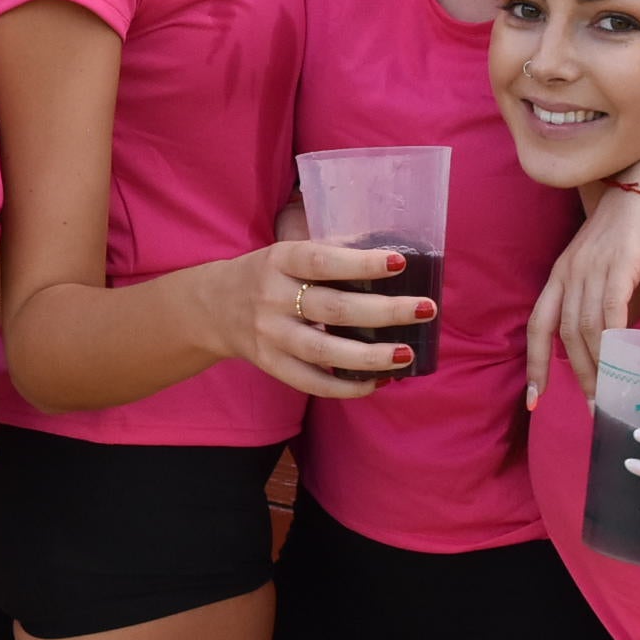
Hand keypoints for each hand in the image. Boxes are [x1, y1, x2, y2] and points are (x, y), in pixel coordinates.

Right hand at [224, 240, 433, 397]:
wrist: (213, 308)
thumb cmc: (267, 275)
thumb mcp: (286, 253)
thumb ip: (327, 255)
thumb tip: (391, 259)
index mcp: (279, 260)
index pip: (321, 260)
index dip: (360, 263)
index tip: (398, 263)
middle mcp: (272, 297)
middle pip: (333, 308)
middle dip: (384, 311)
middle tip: (426, 308)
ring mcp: (270, 335)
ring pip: (324, 350)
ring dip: (370, 355)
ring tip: (406, 354)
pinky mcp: (271, 364)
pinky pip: (311, 382)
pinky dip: (346, 386)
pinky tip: (378, 382)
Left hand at [526, 178, 639, 406]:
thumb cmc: (629, 228)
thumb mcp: (601, 263)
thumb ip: (594, 296)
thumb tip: (604, 340)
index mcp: (559, 274)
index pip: (538, 325)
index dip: (534, 363)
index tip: (535, 398)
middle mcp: (569, 273)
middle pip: (564, 335)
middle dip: (576, 376)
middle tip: (592, 409)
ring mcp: (592, 268)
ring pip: (587, 329)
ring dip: (598, 367)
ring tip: (610, 396)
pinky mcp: (620, 265)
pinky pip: (612, 311)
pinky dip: (614, 340)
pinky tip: (622, 363)